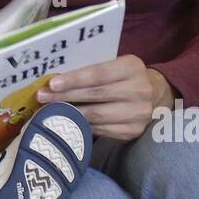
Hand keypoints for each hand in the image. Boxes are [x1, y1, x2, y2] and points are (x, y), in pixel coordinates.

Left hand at [36, 54, 177, 141]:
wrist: (156, 96)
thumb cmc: (125, 77)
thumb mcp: (116, 66)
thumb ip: (93, 70)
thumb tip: (56, 80)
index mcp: (132, 67)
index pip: (98, 74)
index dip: (74, 79)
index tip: (51, 83)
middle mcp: (139, 90)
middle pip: (94, 95)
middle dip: (65, 97)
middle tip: (42, 97)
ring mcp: (138, 114)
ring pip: (96, 115)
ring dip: (69, 113)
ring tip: (49, 110)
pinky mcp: (133, 132)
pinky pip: (101, 130)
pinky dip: (82, 125)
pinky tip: (68, 121)